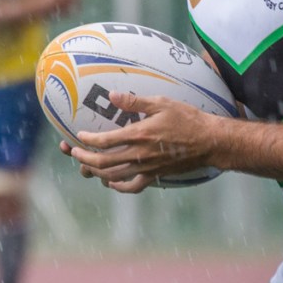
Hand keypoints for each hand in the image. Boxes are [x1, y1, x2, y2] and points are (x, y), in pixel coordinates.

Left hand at [61, 91, 219, 193]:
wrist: (209, 142)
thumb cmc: (187, 119)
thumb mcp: (161, 103)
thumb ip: (134, 101)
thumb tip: (111, 95)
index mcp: (139, 135)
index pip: (104, 141)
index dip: (87, 140)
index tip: (79, 135)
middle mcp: (139, 155)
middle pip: (103, 163)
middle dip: (83, 159)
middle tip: (73, 152)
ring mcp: (147, 168)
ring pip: (113, 176)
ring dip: (96, 173)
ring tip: (86, 167)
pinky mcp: (155, 175)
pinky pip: (132, 187)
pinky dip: (118, 187)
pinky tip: (111, 182)